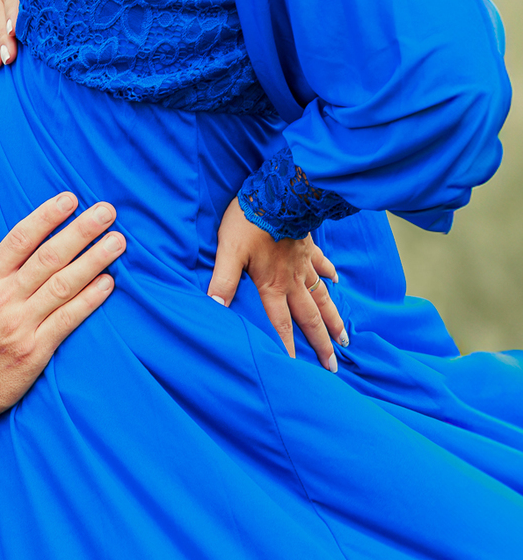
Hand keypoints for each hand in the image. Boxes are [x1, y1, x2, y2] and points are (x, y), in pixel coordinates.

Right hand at [0, 193, 124, 432]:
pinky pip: (68, 320)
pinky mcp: (35, 352)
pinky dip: (90, 300)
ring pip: (64, 285)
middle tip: (107, 211)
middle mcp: (3, 300)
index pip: (20, 239)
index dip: (47, 216)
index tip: (70, 198)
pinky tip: (109, 283)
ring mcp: (21, 327)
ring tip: (118, 241)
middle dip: (81, 231)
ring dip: (94, 260)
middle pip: (49, 257)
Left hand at [208, 197, 346, 370]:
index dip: (287, 346)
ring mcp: (304, 264)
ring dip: (333, 319)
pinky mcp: (309, 246)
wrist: (278, 191)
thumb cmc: (249, 221)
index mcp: (273, 285)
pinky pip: (323, 264)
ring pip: (323, 298)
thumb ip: (222, 281)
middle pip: (310, 318)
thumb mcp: (228, 251)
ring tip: (345, 339)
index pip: (281, 323)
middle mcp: (293, 280)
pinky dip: (330, 275)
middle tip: (333, 367)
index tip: (296, 368)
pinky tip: (338, 281)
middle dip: (321, 344)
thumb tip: (214, 309)